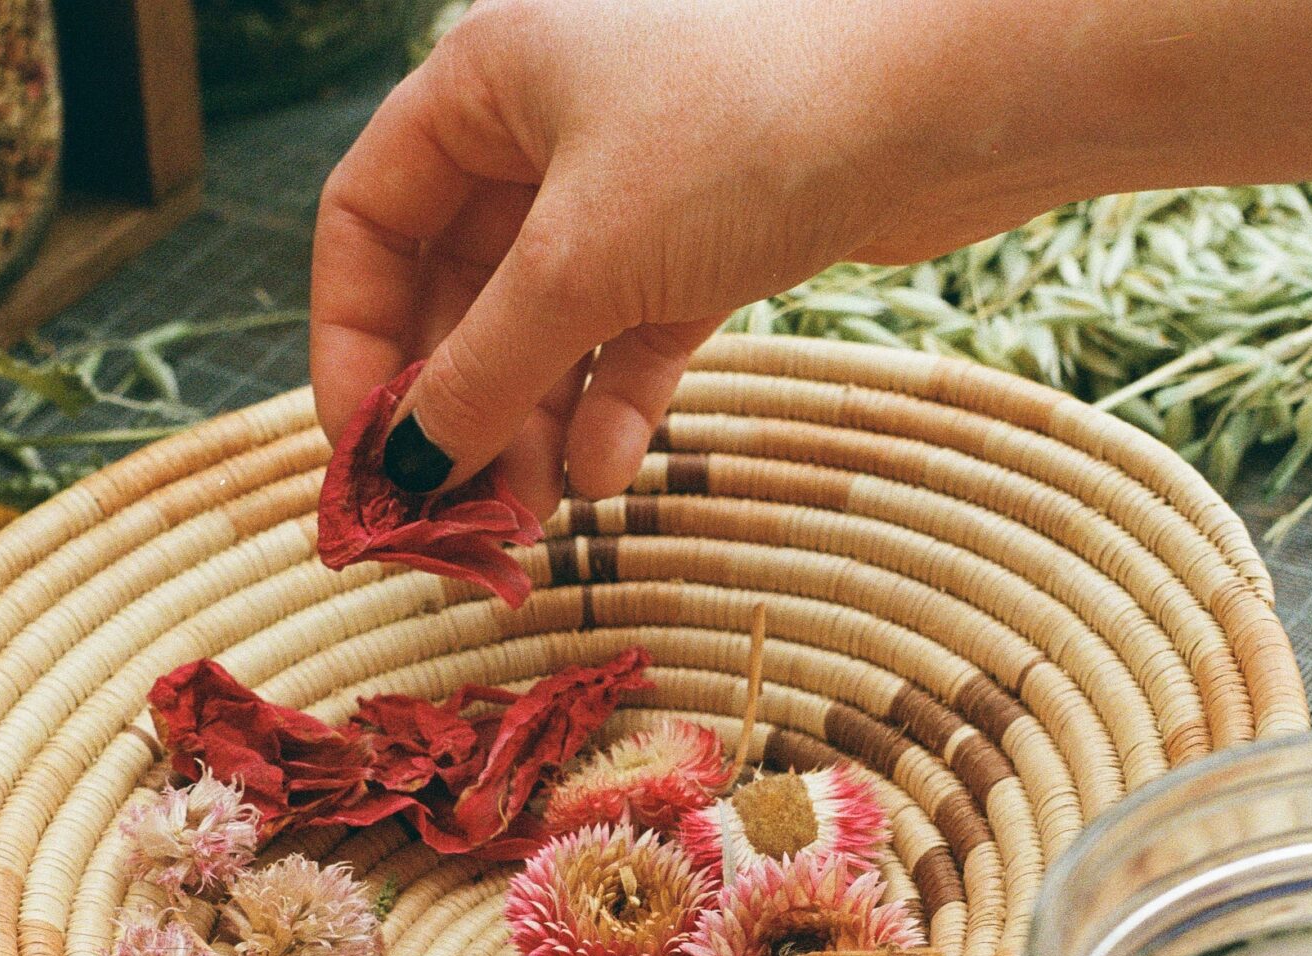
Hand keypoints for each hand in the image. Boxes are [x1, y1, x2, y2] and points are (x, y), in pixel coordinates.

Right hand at [309, 0, 1078, 514]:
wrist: (960, 88)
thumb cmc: (752, 125)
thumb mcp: (584, 260)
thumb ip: (480, 370)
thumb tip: (405, 464)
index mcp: (487, 79)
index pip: (369, 218)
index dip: (350, 340)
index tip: (368, 455)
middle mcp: (551, 117)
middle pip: (458, 281)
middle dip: (454, 403)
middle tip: (454, 520)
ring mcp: (640, 174)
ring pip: (549, 315)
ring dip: (531, 419)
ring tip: (533, 518)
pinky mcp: (720, 225)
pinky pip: (634, 325)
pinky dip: (615, 398)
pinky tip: (611, 472)